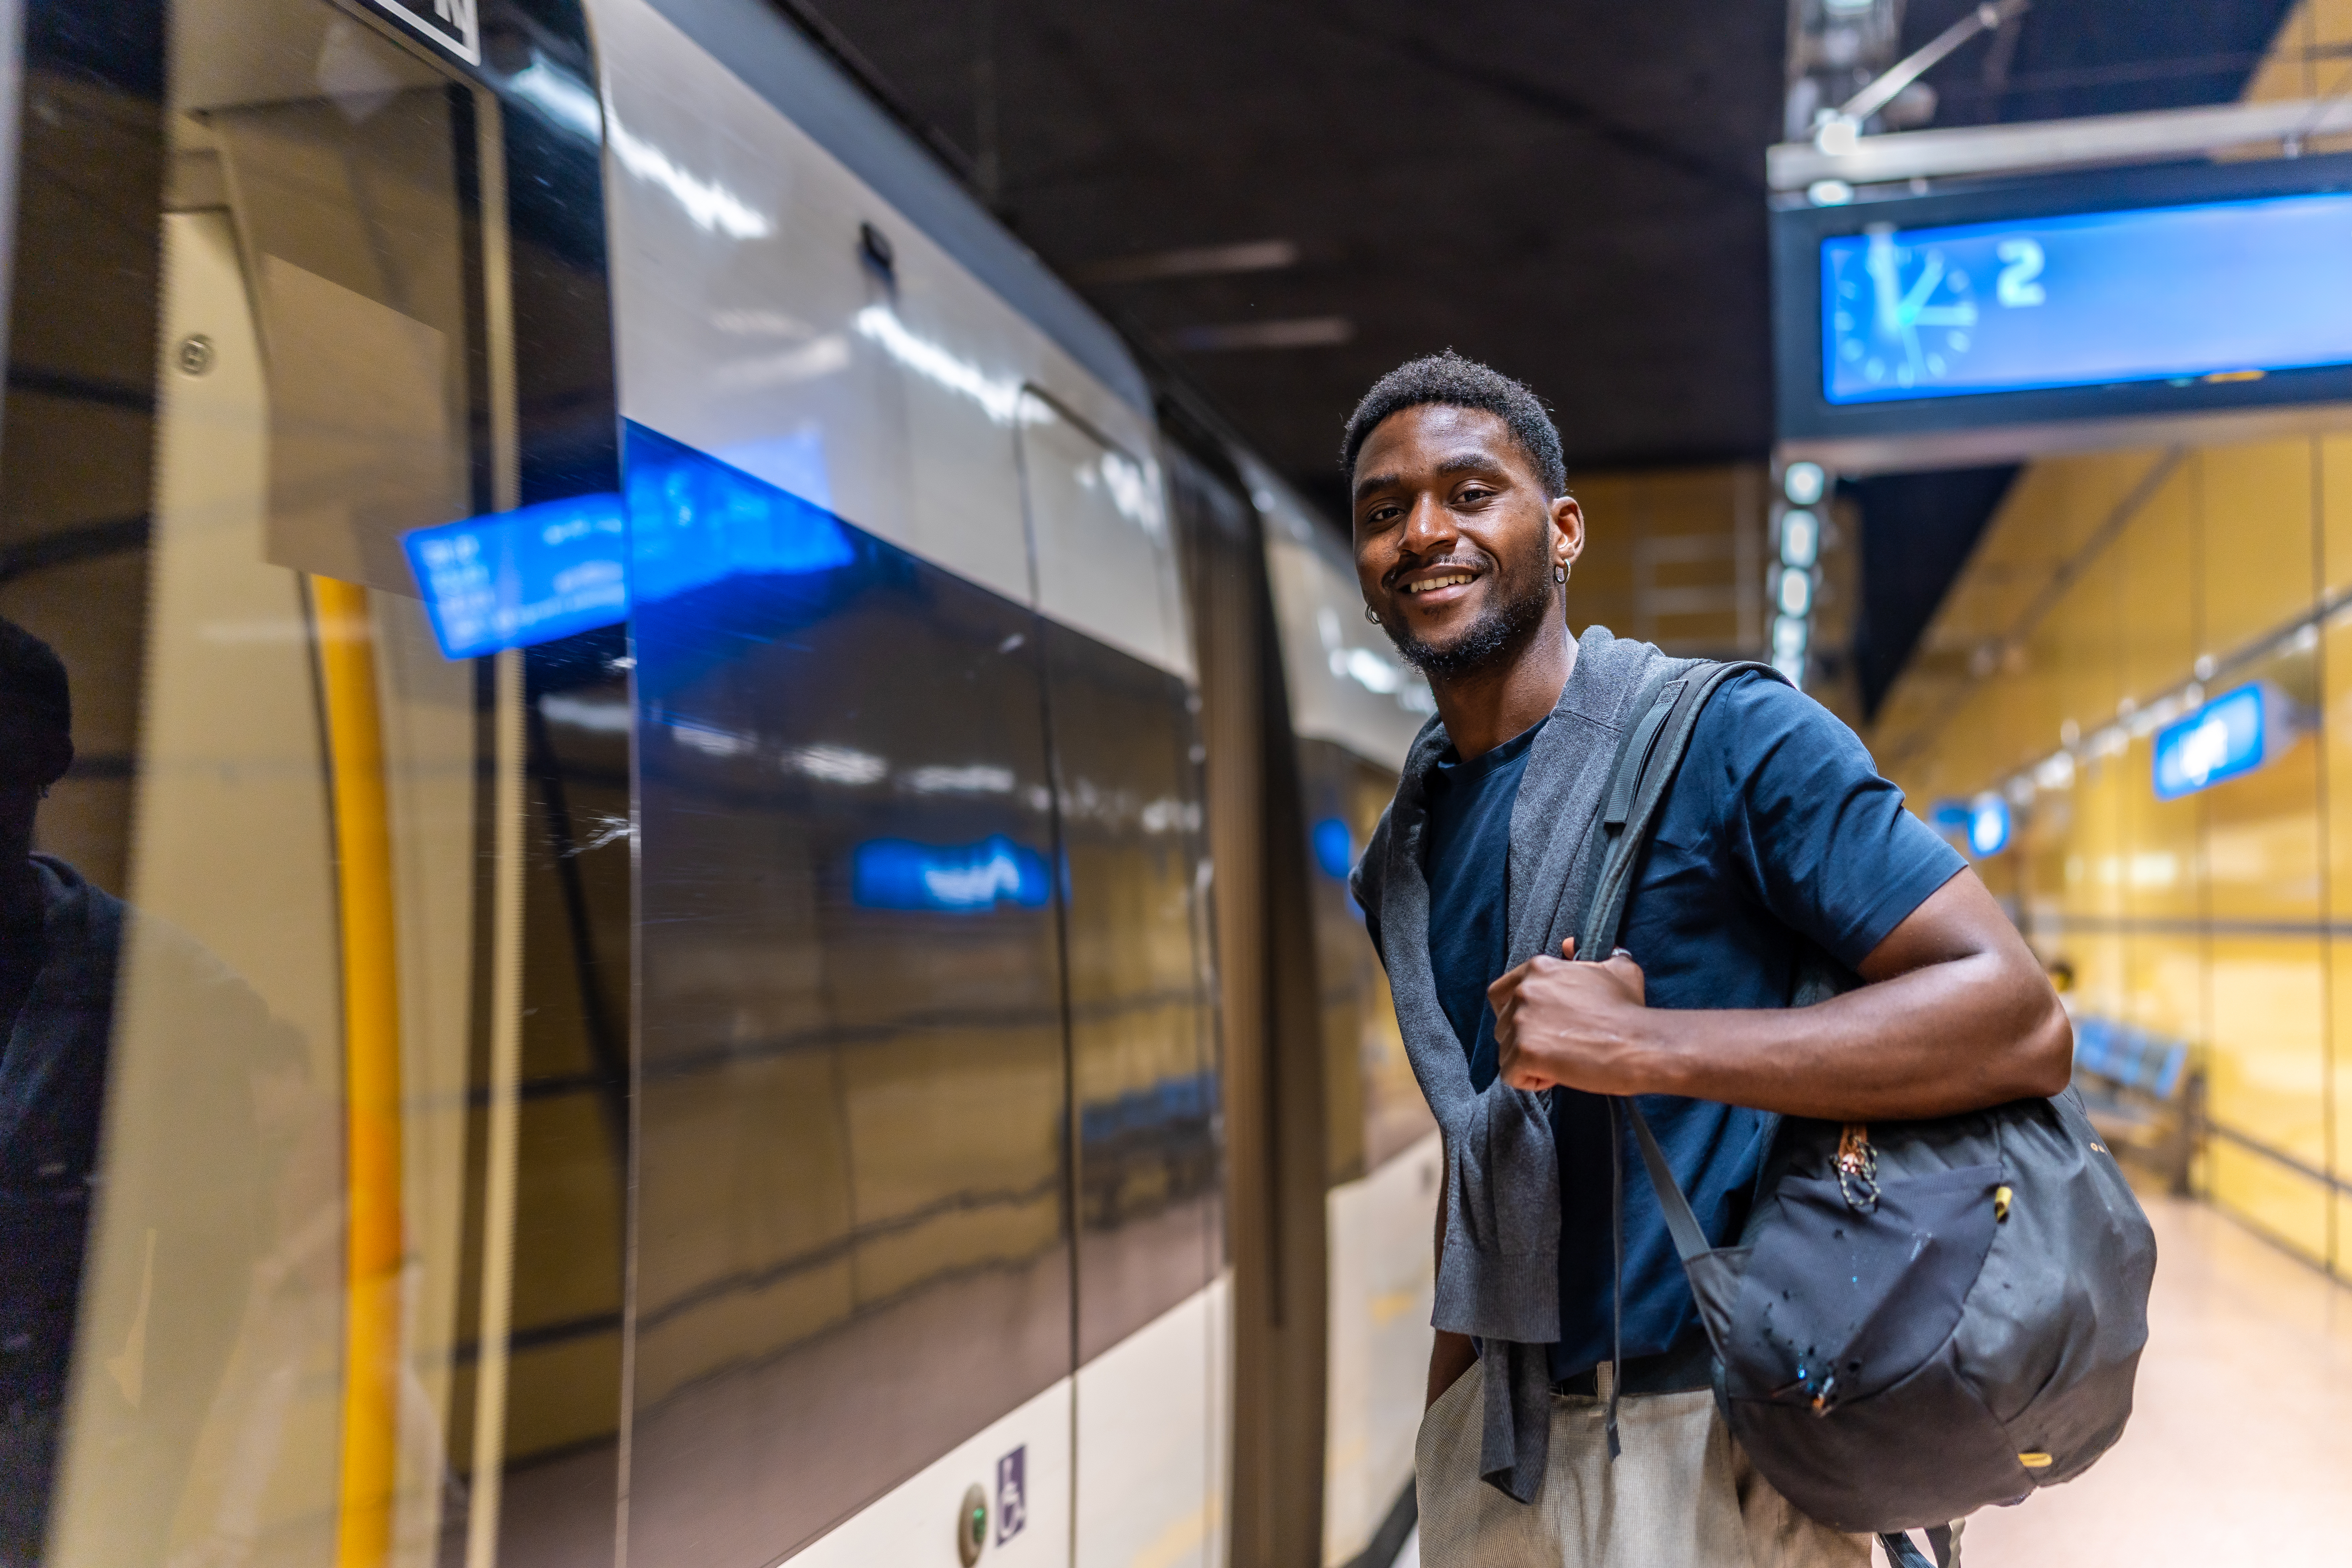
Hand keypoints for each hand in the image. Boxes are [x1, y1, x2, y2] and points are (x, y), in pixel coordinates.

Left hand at [1488, 938, 1653, 1094]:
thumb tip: (1569, 945)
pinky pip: (1510, 1074)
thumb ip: (1591, 955)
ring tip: (1562, 1061)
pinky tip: (1557, 1075)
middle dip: (1525, 1039)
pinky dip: (1531, 1081)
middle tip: (1558, 1046)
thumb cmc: (1629, 1010)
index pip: (1501, 993)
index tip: (1540, 1026)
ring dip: (1529, 1062)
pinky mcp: (1525, 1052)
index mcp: (1539, 969)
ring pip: (1506, 1051)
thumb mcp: (1617, 968)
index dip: (1516, 1014)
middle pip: (1503, 1024)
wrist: (1640, 1043)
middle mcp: (1524, 991)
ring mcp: (1522, 1021)